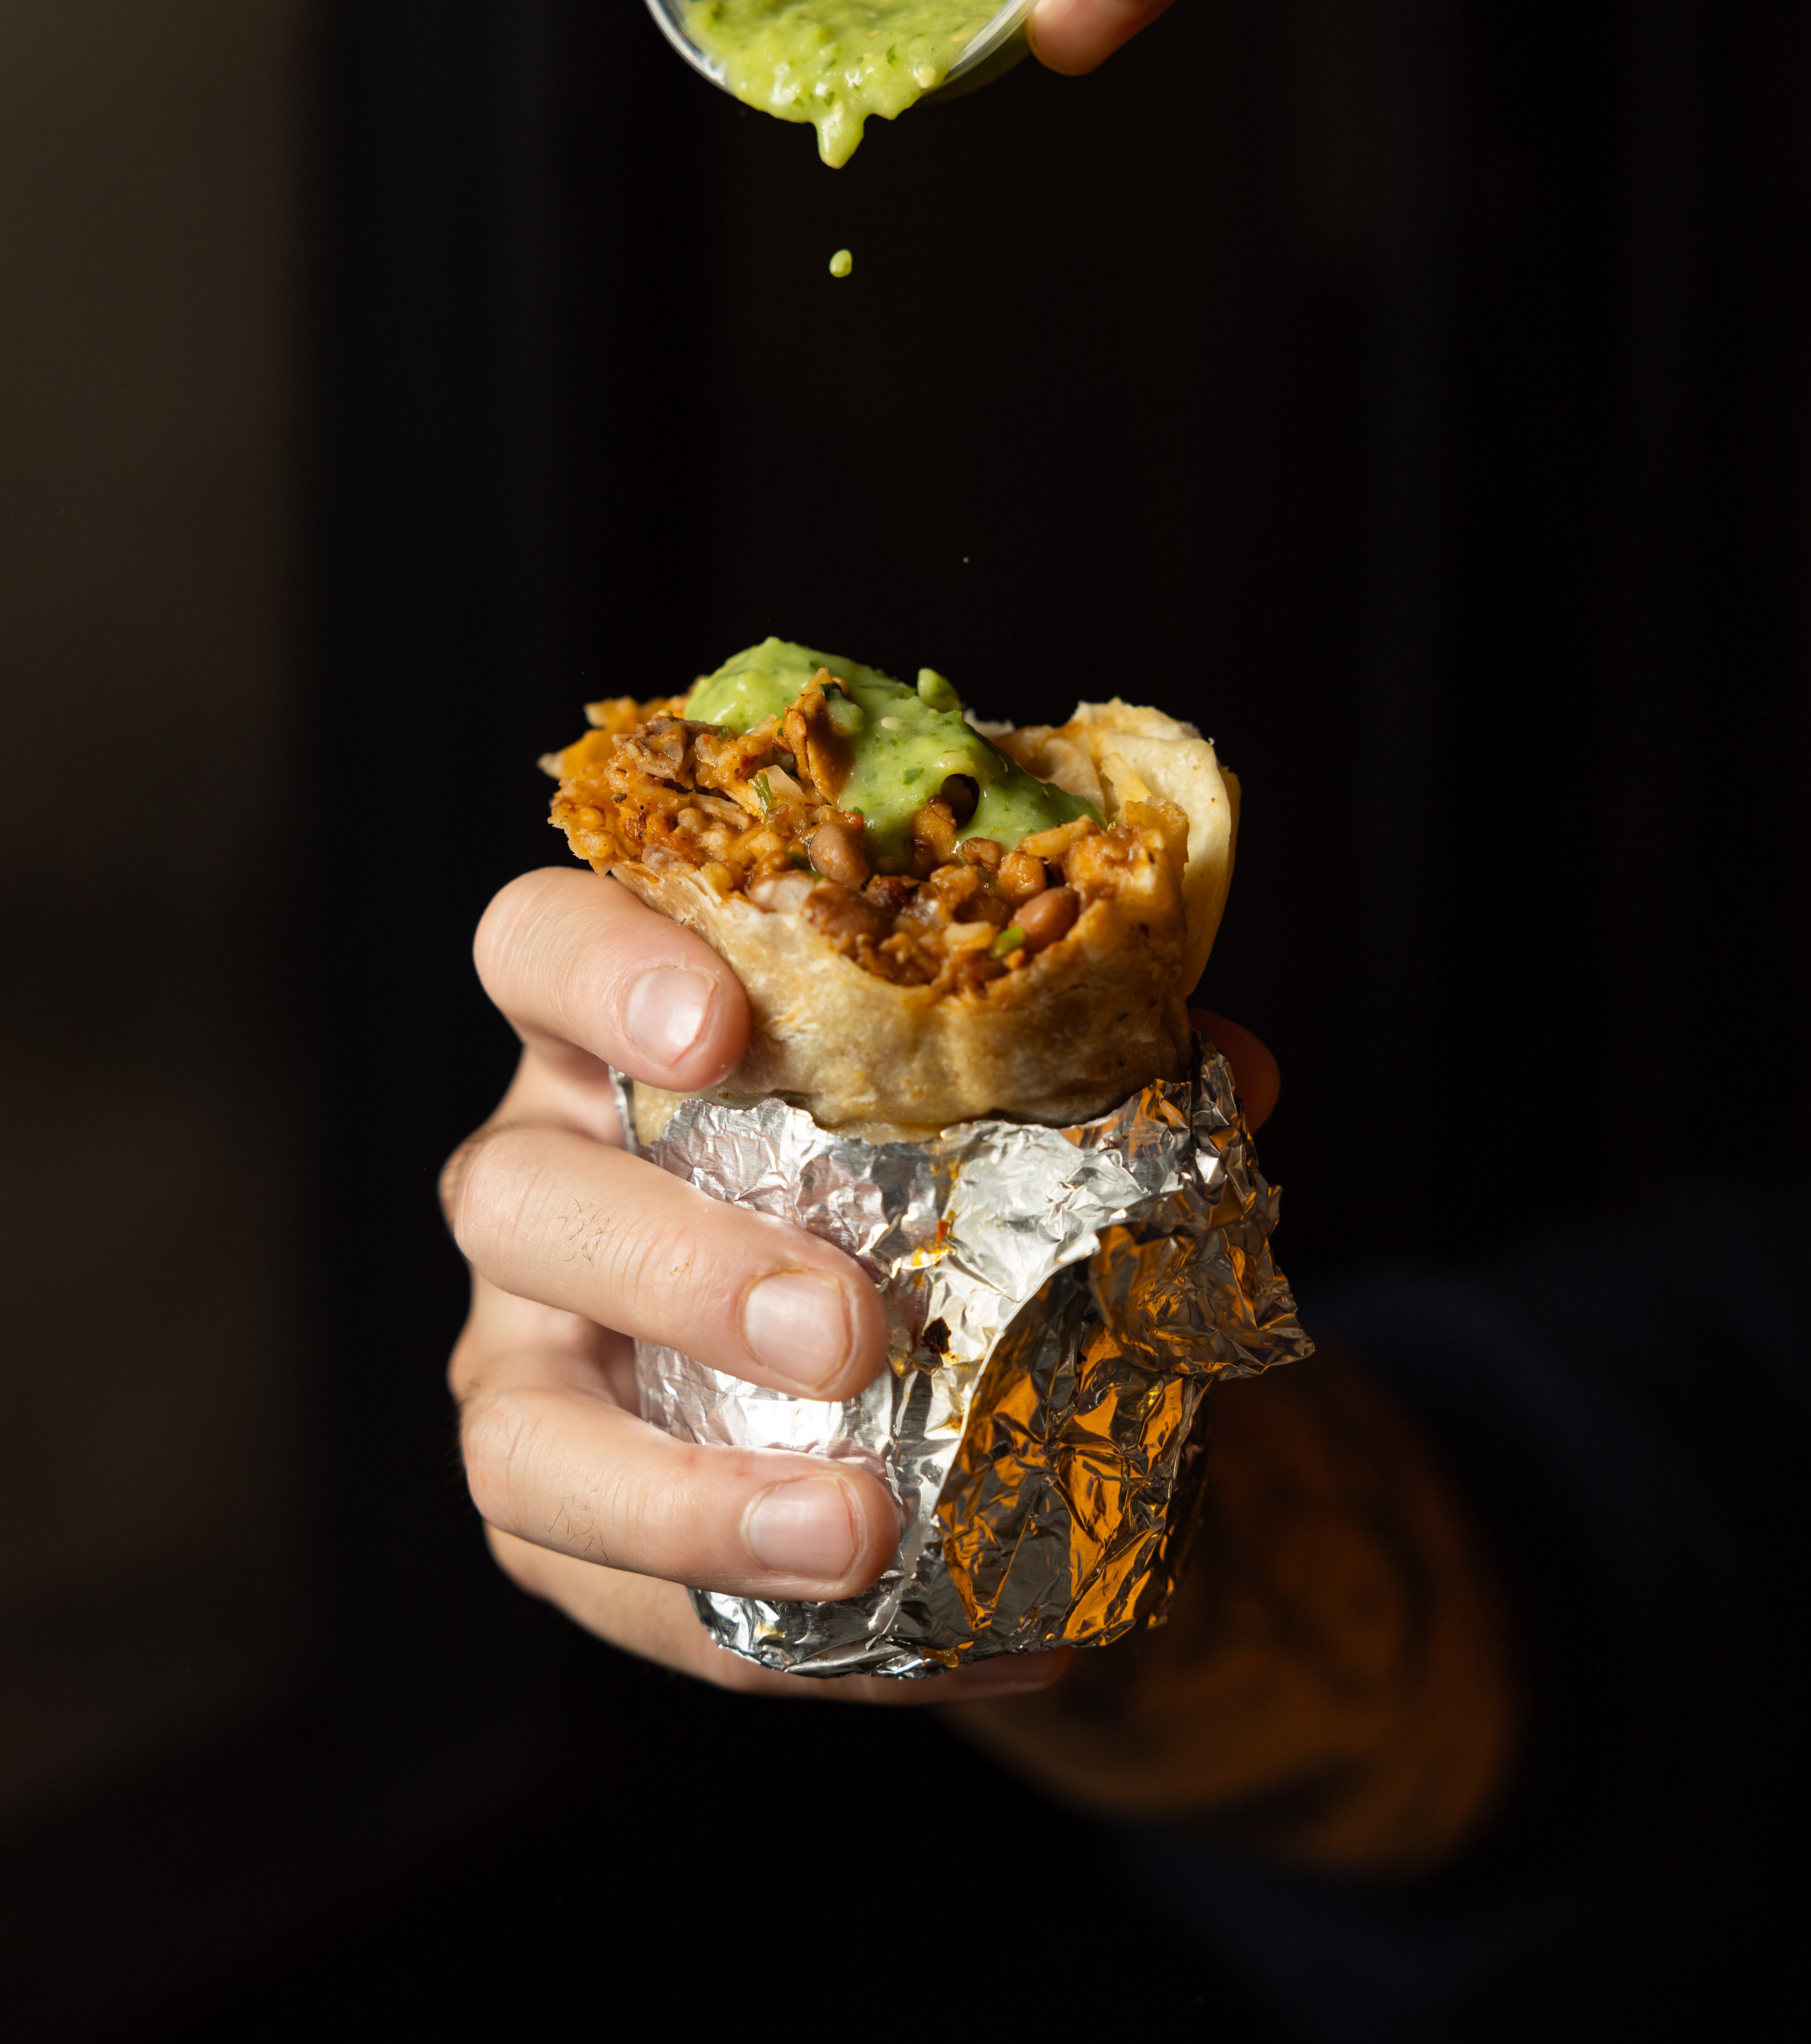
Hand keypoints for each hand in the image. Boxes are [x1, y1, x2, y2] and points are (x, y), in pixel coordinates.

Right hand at [443, 864, 1278, 1702]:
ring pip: (515, 1424)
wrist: (882, 1355)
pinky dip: (747, 1615)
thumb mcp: (984, 1105)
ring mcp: (523, 1349)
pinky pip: (597, 1582)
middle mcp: (541, 1178)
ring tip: (857, 1533)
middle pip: (516, 1195)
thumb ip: (1088, 1070)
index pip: (540, 947)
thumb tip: (1240, 1065)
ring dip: (682, 1493)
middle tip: (853, 1331)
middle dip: (677, 1267)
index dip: (600, 972)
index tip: (722, 1028)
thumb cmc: (903, 1178)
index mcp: (623, 1036)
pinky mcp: (553, 1502)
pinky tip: (911, 1635)